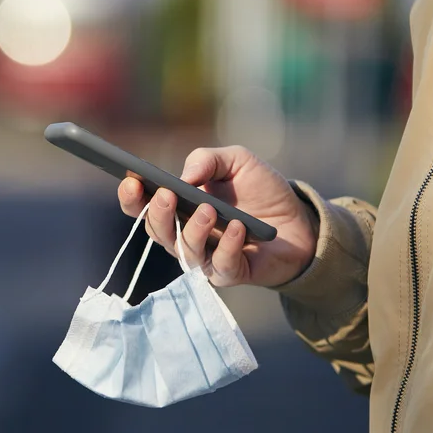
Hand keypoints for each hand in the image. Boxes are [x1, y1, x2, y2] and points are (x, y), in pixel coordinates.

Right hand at [117, 146, 317, 287]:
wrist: (300, 218)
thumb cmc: (261, 189)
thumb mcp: (235, 161)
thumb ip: (207, 159)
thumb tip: (183, 178)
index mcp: (178, 208)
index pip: (142, 208)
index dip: (131, 198)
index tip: (131, 181)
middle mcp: (185, 234)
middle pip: (157, 232)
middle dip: (157, 214)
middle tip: (167, 195)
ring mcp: (207, 256)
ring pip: (185, 251)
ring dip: (193, 230)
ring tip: (208, 210)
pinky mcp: (232, 273)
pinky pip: (221, 266)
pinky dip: (228, 247)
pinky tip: (238, 228)